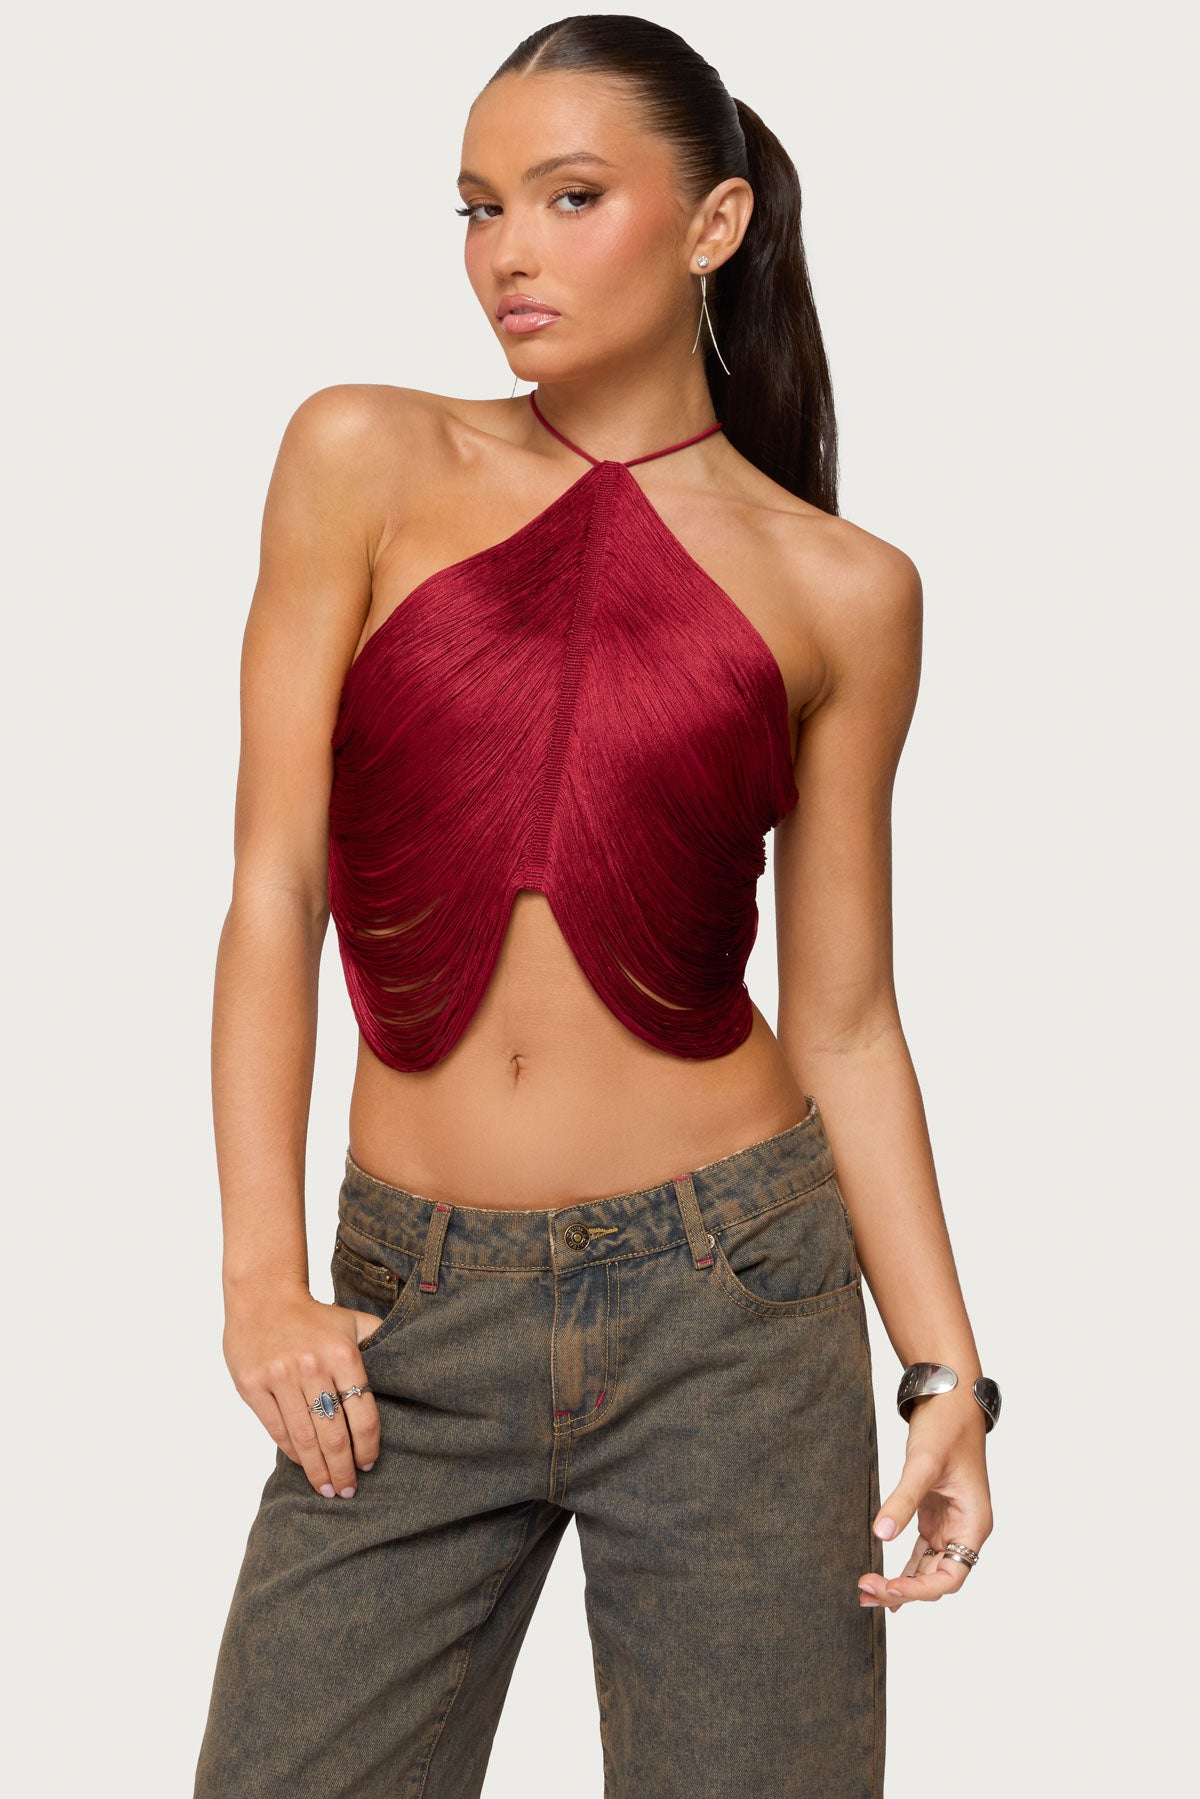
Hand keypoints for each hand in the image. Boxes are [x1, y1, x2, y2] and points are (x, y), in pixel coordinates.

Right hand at [222, 1284, 383, 1498]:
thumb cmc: (314, 1317)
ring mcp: (280, 1377)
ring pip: (304, 1437)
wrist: (263, 1297)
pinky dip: (291, 1451)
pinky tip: (302, 1463)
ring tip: (326, 1489)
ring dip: (316, 1469)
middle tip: (347, 1491)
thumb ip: (380, 1344)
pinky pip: (276, 1428)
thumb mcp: (354, 1322)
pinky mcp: (253, 1386)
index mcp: (343, 1355)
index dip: (368, 1446)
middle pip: (333, 1433)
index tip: (368, 1465)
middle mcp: (312, 1367)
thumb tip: (412, 1369)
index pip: (363, 1413)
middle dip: (342, 1469)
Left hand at [858, 1388, 993, 1611]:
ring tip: (867, 1593)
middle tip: (866, 1592)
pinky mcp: (933, 1514)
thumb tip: (881, 1534)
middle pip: (936, 1578)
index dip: (920, 1589)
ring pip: (927, 1569)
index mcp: (973, 1524)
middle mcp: (965, 1530)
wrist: (949, 1397)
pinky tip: (884, 1580)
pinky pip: (920, 1553)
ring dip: (901, 1583)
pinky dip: (903, 1567)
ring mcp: (949, 1524)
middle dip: (904, 1591)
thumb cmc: (947, 1426)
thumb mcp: (923, 1463)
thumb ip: (903, 1499)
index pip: (951, 1576)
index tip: (889, 1587)